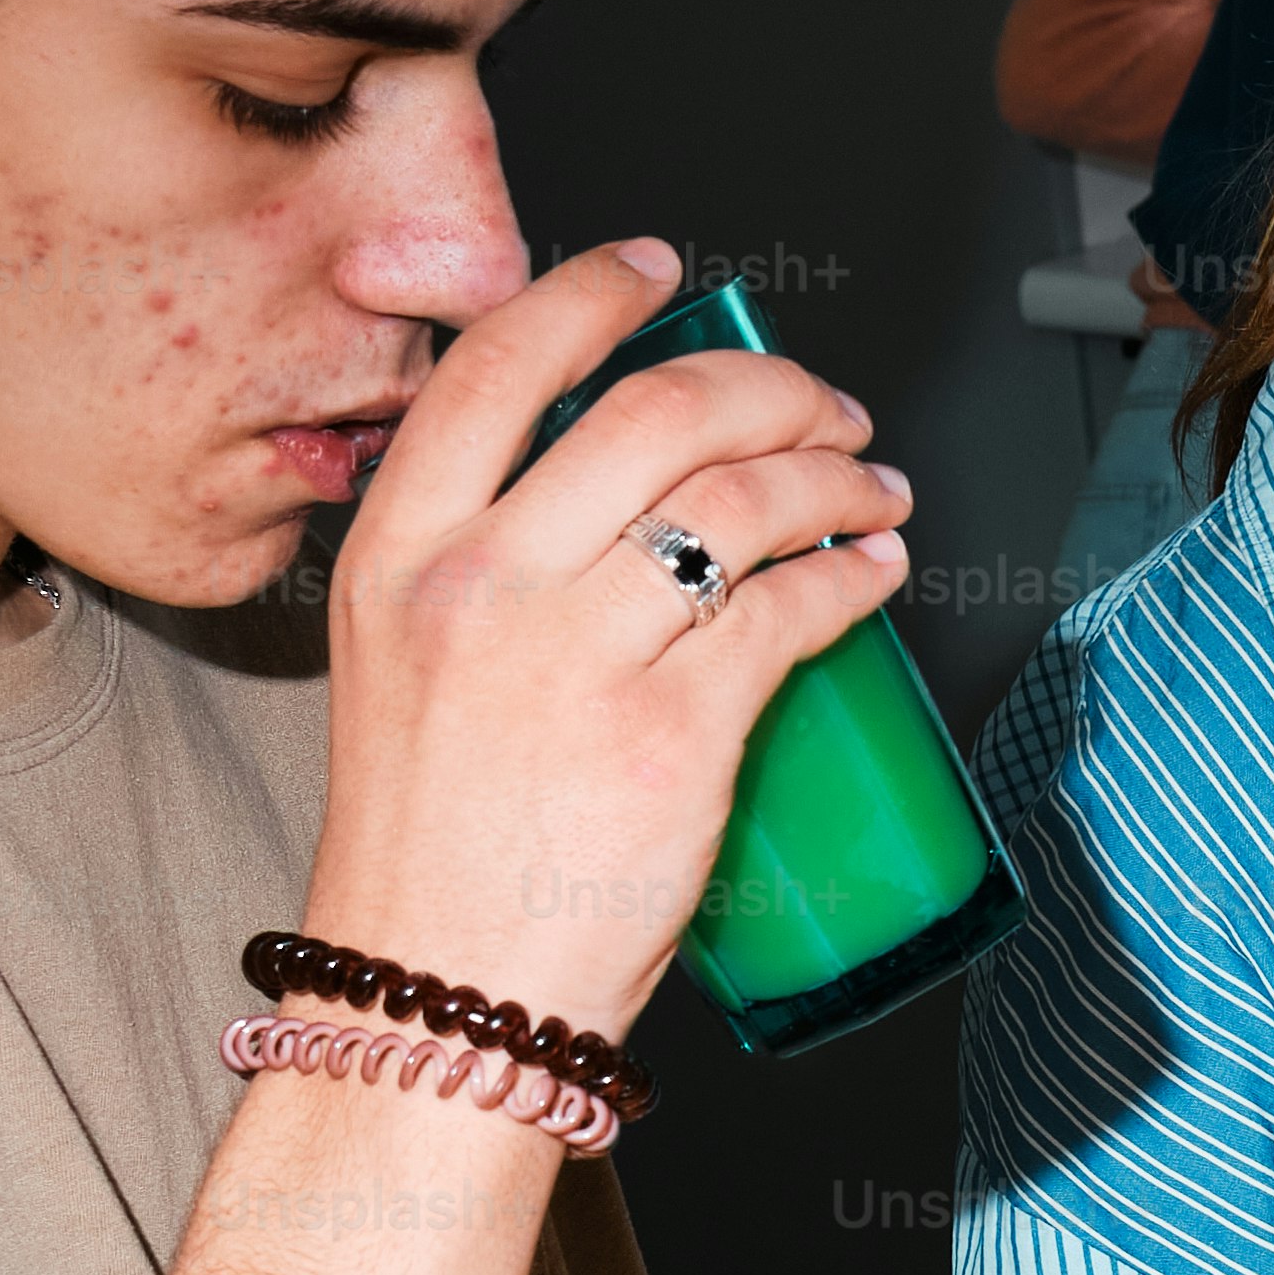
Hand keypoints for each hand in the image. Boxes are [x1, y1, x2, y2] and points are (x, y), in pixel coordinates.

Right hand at [306, 236, 914, 1039]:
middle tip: (824, 406)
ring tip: (872, 486)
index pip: (496, 368)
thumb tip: (619, 496)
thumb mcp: (405, 668)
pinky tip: (876, 568)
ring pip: (742, 500)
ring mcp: (578, 656)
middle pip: (656, 413)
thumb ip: (482, 569)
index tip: (658, 273)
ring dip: (835, 475)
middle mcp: (479, 584)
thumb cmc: (434, 851)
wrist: (438, 1001)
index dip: (591, 296)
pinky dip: (854, 575)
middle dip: (768, 388)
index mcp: (397, 554)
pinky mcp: (673, 734)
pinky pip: (792, 610)